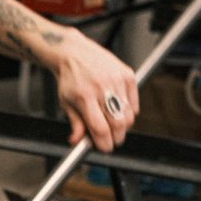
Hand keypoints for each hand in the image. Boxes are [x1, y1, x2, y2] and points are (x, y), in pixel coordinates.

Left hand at [52, 29, 139, 152]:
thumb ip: (75, 123)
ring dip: (123, 126)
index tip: (105, 148)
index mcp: (84, 97)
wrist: (74, 52)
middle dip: (117, 138)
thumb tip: (78, 143)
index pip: (100, 129)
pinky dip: (130, 112)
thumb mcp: (66, 102)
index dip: (104, 144)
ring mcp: (117, 80)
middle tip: (112, 140)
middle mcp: (102, 88)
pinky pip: (134, 103)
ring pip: (129, 115)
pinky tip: (119, 110)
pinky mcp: (127, 74)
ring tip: (114, 125)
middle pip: (118, 124)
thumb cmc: (69, 78)